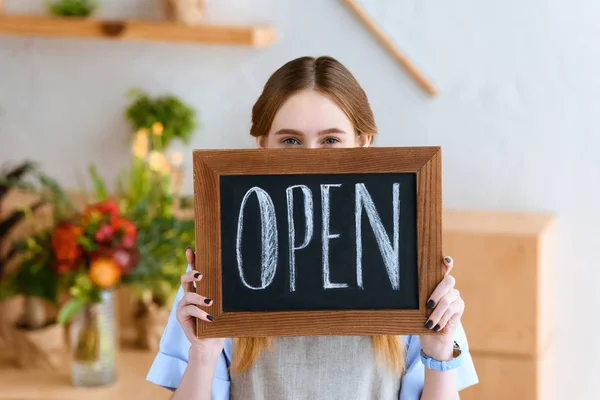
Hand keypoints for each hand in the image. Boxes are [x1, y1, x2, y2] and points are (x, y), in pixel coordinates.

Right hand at [176, 248, 224, 362]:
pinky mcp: (181, 316)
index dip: (192, 260)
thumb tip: (240, 280)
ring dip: (200, 298)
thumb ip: (224, 295)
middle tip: (201, 274)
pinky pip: (189, 310)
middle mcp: (189, 295)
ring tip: (211, 302)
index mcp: (199, 289)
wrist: (211, 342)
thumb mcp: (223, 306)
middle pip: (185, 279)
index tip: (191, 250)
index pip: (195, 272)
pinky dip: (200, 313)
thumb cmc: (219, 322)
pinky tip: (209, 317)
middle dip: (192, 273)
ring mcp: (183, 305)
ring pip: (188, 296)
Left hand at [419, 256, 464, 360]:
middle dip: (437, 292)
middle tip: (427, 304)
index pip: (443, 268)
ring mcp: (455, 296)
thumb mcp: (417, 308)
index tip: (446, 260)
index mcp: (435, 283)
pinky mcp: (460, 307)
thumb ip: (418, 297)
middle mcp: (448, 287)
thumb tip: (407, 288)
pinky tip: (436, 326)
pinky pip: (451, 310)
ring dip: (436, 313)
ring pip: (447, 299)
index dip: (446, 263)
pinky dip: (442, 318)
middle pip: (448, 281)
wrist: (433, 340)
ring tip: (428, 323)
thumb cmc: (421, 320)